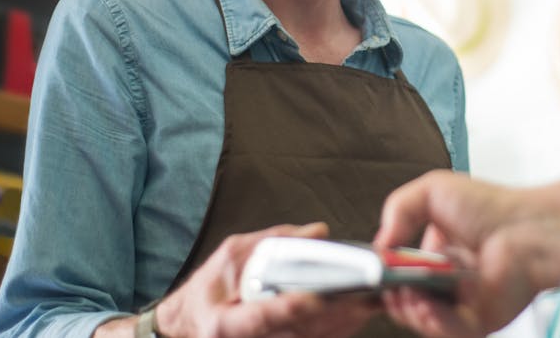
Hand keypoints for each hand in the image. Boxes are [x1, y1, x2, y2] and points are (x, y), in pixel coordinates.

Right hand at [98, 222, 376, 337]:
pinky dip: (337, 329)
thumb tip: (319, 232)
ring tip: (369, 302)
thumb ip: (274, 241)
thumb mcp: (231, 254)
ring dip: (342, 324)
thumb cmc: (210, 289)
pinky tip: (356, 314)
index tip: (319, 295)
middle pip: (296, 332)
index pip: (263, 316)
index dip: (292, 307)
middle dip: (332, 314)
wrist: (191, 325)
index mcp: (225, 322)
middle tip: (363, 295)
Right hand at [375, 171, 559, 336]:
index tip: (377, 270)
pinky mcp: (481, 320)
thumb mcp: (433, 190)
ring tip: (408, 293)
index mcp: (437, 256)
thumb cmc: (495, 207)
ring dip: (410, 311)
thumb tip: (380, 242)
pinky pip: (451, 331)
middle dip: (394, 296)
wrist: (530, 225)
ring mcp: (464, 304)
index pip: (401, 276)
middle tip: (390, 284)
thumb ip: (398, 208)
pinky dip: (434, 322)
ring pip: (426, 322)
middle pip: (408, 303)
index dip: (386, 276)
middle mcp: (449, 282)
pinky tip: (427, 306)